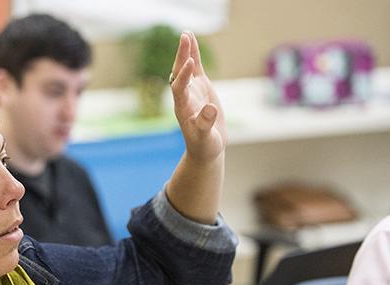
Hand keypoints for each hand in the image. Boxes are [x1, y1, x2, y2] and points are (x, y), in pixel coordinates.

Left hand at [170, 31, 226, 162]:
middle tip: (184, 37)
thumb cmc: (204, 145)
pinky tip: (191, 39)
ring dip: (186, 51)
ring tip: (186, 33)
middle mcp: (184, 96)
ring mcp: (191, 90)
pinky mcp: (199, 87)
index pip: (179, 89)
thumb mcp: (206, 137)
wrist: (205, 147)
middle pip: (179, 73)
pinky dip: (193, 54)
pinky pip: (195, 68)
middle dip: (181, 56)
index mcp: (183, 108)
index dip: (183, 76)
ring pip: (186, 67)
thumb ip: (205, 124)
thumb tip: (210, 109)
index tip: (189, 64)